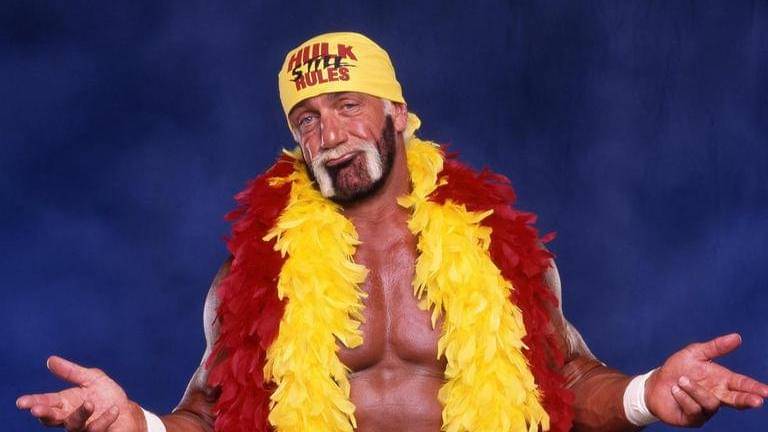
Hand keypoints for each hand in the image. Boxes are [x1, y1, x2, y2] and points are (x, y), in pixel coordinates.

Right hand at [16, 356, 145, 430]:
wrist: (127, 411)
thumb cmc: (106, 395)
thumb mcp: (91, 378)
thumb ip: (71, 372)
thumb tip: (50, 360)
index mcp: (65, 403)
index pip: (46, 402)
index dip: (34, 402)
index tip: (21, 402)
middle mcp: (70, 417)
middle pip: (52, 418)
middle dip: (44, 413)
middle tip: (36, 410)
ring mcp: (82, 428)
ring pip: (75, 425)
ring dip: (81, 413)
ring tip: (90, 403)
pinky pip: (97, 428)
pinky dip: (105, 418)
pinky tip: (114, 409)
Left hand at [645, 333, 767, 426]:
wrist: (654, 384)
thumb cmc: (676, 369)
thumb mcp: (694, 353)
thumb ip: (716, 347)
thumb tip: (737, 337)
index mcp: (721, 380)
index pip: (742, 384)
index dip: (755, 388)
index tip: (767, 391)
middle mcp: (717, 396)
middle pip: (736, 400)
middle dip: (747, 400)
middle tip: (757, 401)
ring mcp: (707, 409)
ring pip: (710, 402)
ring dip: (694, 389)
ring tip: (680, 381)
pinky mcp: (694, 418)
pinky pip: (694, 409)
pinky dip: (683, 397)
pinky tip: (675, 391)